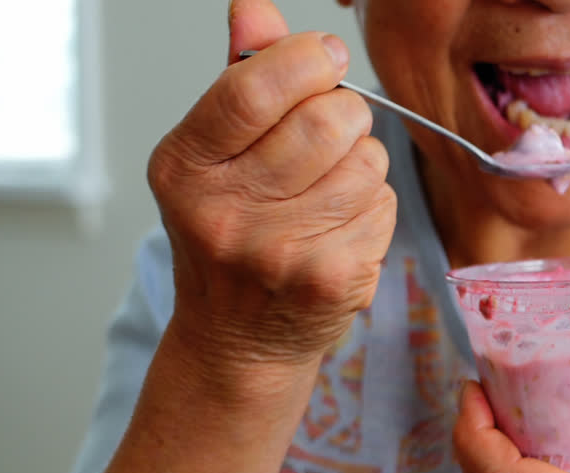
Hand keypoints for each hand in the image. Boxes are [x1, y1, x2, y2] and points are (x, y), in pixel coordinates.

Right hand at [148, 0, 395, 393]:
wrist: (238, 342)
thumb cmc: (229, 237)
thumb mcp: (214, 158)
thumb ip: (239, 80)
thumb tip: (253, 6)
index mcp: (185, 168)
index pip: (252, 90)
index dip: (304, 60)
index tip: (325, 57)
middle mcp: (223, 214)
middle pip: (324, 121)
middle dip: (344, 114)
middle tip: (332, 134)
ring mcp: (279, 253)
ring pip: (366, 163)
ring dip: (362, 166)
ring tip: (329, 192)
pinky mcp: (332, 280)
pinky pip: (384, 205)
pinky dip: (374, 209)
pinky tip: (340, 232)